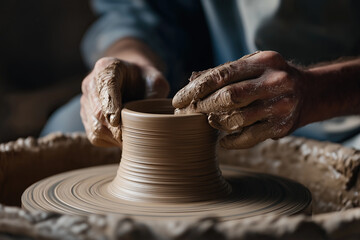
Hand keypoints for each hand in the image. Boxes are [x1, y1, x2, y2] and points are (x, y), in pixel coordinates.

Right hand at [81, 57, 168, 146]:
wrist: (133, 81)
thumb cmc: (145, 80)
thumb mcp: (156, 82)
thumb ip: (155, 95)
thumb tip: (152, 118)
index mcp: (107, 67)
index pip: (105, 86)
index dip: (110, 104)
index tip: (116, 120)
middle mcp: (91, 83)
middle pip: (98, 111)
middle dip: (115, 127)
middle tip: (132, 137)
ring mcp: (86, 101)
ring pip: (95, 126)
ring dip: (113, 136)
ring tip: (131, 139)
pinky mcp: (86, 117)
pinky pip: (94, 135)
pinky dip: (110, 140)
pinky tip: (123, 137)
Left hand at [173, 51, 308, 148]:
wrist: (311, 93)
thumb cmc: (271, 78)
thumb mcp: (253, 66)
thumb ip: (226, 72)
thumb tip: (192, 80)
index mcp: (263, 62)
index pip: (222, 74)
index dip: (196, 88)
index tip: (178, 100)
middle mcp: (274, 82)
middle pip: (228, 97)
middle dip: (203, 106)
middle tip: (188, 113)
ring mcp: (280, 105)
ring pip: (236, 119)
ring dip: (216, 123)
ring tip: (209, 122)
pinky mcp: (282, 127)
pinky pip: (248, 138)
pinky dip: (231, 141)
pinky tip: (223, 140)